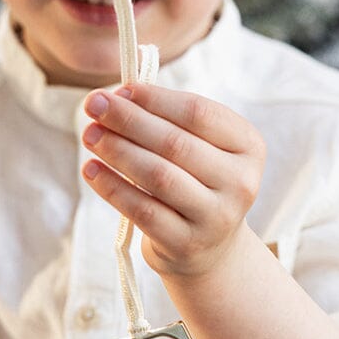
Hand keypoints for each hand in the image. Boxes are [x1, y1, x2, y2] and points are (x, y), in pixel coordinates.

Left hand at [81, 84, 264, 280]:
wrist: (211, 249)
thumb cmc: (197, 182)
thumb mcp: (200, 148)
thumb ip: (168, 120)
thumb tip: (115, 96)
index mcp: (248, 146)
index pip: (198, 112)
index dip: (155, 99)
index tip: (121, 89)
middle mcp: (240, 182)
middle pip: (175, 143)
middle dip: (128, 120)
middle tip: (93, 104)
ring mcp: (216, 217)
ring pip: (158, 176)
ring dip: (117, 150)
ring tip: (89, 134)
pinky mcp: (186, 244)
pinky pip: (142, 210)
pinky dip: (111, 187)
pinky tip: (90, 170)